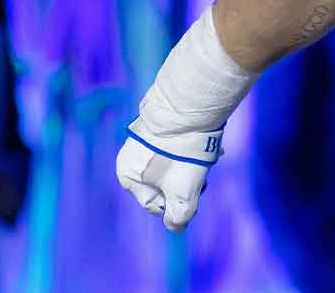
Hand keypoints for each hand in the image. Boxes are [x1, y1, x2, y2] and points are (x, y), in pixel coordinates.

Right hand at [114, 115, 221, 231]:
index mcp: (126, 175)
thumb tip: (176, 226)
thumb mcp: (183, 193)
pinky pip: (174, 145)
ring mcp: (142, 138)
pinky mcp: (158, 123)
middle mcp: (129, 156)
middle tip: (203, 173)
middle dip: (187, 182)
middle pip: (164, 183)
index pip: (154, 204)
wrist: (190, 107)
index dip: (178, 203)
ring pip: (172, 164)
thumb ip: (179, 216)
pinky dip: (190, 148)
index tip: (196, 191)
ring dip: (192, 165)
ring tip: (209, 156)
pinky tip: (206, 143)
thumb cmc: (183, 154)